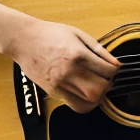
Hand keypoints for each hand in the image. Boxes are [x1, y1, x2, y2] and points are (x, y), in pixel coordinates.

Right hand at [2, 18, 118, 113]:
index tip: (113, 69)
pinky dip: (86, 103)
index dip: (115, 71)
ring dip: (98, 96)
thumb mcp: (78, 34)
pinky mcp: (54, 91)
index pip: (108, 71)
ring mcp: (61, 83)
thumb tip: (115, 63)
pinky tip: (85, 94)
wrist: (24, 39)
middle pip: (100, 90)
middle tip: (105, 78)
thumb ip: (98, 49)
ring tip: (96, 86)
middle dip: (107, 85)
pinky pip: (76, 105)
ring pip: (89, 101)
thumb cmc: (50, 34)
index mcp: (78, 54)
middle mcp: (70, 71)